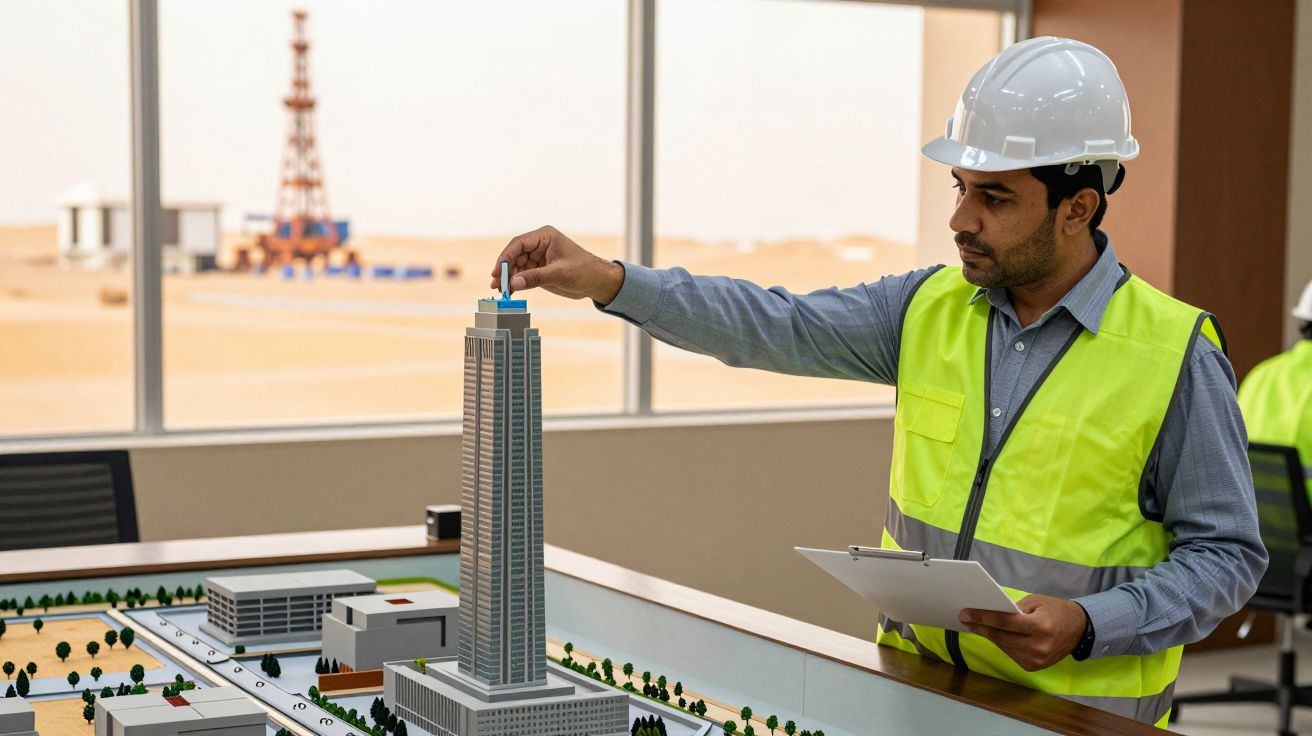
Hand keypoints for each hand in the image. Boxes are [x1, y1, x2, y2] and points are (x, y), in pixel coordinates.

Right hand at [489, 226, 624, 303]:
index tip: (497, 270)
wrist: (597, 282)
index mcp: (545, 237)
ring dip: (508, 278)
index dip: (506, 256)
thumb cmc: (584, 271)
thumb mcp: (560, 273)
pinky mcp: (539, 270)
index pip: (519, 243)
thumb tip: (514, 283)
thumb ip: (536, 277)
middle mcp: (539, 245)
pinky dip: (515, 283)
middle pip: (514, 255)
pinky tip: (510, 291)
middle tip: (496, 284)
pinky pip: (522, 275)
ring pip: (516, 266)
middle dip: (504, 269)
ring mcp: (538, 258)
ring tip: (501, 291)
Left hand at [959, 594, 1087, 670]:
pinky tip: (993, 634)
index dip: (983, 618)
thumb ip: (1014, 608)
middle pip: (1001, 636)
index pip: (1005, 622)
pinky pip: (1011, 653)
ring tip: (975, 625)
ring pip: (1003, 646)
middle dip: (981, 627)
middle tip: (965, 618)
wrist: (1079, 630)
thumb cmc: (1055, 611)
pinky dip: (1002, 644)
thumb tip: (989, 612)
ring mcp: (1036, 660)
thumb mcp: (1036, 602)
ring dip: (989, 635)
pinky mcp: (1034, 667)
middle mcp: (1038, 647)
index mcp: (1040, 627)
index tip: (965, 614)